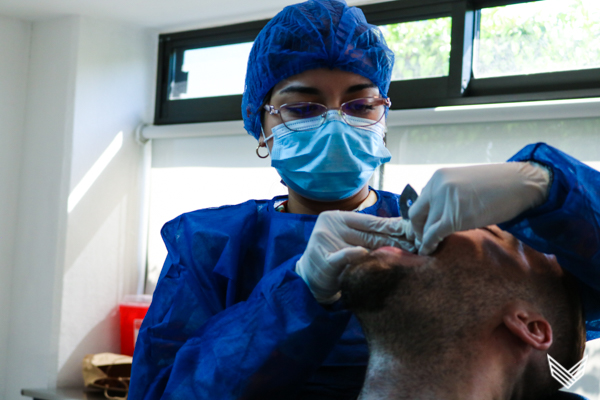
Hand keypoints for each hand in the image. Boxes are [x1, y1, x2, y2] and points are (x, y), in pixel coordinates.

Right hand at [296, 210, 414, 303]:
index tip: (414, 229)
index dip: (393, 225)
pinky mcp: (323, 260)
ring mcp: (325, 242)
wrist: (308, 279)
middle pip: (370, 232)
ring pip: (361, 243)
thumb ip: (367, 237)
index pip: (371, 222)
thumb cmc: (332, 260)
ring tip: (408, 249)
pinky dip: (352, 255)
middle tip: (419, 240)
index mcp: (338, 218)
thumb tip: (402, 232)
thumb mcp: (348, 243)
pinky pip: (341, 257)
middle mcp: (331, 226)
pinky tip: (364, 253)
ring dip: (387, 247)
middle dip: (397, 237)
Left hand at [409, 162, 549, 254]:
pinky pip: (434, 235)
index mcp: (439, 177)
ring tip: (429, 248)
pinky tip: (430, 251)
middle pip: (416, 214)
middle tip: (422, 240)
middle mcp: (437, 186)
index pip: (420, 201)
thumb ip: (448, 195)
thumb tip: (438, 214)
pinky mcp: (454, 217)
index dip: (420, 218)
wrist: (522, 183)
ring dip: (425, 240)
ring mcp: (444, 201)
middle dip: (417, 230)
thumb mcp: (465, 184)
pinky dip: (429, 245)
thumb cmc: (498, 186)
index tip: (422, 228)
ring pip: (426, 227)